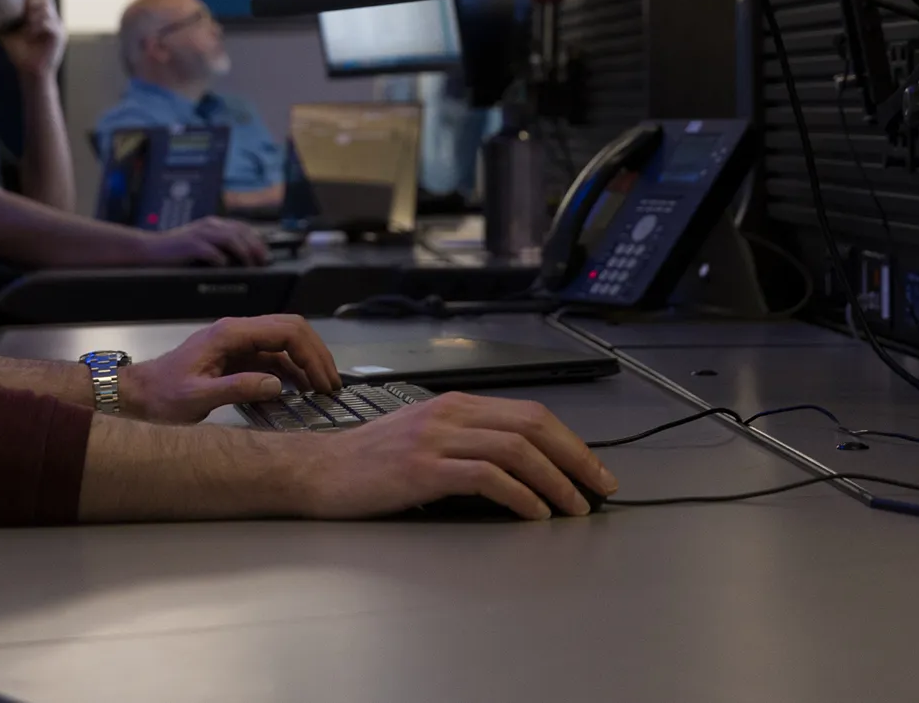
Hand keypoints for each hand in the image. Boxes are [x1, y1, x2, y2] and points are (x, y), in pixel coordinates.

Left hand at [0, 0, 66, 79]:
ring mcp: (57, 26)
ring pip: (47, 8)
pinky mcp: (59, 36)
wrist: (31, 72)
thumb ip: (1, 22)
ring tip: (26, 25)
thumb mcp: (8, 34)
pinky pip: (50, 23)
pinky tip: (30, 33)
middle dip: (31, 2)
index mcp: (41, 15)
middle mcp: (51, 18)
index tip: (14, 6)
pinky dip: (38, 25)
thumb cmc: (20, 53)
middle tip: (22, 13)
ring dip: (34, 14)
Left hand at [119, 314, 341, 423]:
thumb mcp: (197, 397)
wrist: (138, 394)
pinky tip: (301, 391)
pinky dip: (292, 372)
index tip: (323, 381)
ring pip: (285, 343)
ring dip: (306, 363)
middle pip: (291, 330)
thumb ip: (237, 389)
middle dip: (315, 355)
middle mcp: (237, 333)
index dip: (311, 353)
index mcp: (230, 334)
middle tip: (331, 385)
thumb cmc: (161, 395)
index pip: (285, 329)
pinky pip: (273, 358)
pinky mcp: (237, 358)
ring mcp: (238, 344)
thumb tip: (277, 385)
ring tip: (323, 390)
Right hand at [143, 215, 269, 266]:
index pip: (242, 227)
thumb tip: (240, 259)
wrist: (147, 250)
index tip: (265, 254)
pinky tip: (226, 267)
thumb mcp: (198, 243)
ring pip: (230, 238)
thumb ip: (216, 246)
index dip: (257, 240)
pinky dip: (222, 260)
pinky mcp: (191, 245)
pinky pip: (212, 251)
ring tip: (251, 265)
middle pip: (240, 231)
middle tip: (264, 261)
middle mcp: (208, 226)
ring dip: (244, 252)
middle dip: (255, 246)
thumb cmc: (173, 251)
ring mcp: (199, 234)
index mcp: (212, 224)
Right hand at [303, 392, 617, 519]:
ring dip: (556, 481)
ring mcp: (435, 439)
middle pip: (531, 425)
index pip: (528, 413)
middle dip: (575, 458)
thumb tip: (522, 468)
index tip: (593, 470)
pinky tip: (535, 513)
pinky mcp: (422, 469)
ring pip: (516, 449)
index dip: (570, 441)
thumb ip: (466, 443)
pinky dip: (521, 496)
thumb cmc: (368, 463)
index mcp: (453, 405)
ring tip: (575, 508)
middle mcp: (448, 414)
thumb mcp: (423, 439)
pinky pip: (486, 476)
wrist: (317, 472)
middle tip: (600, 488)